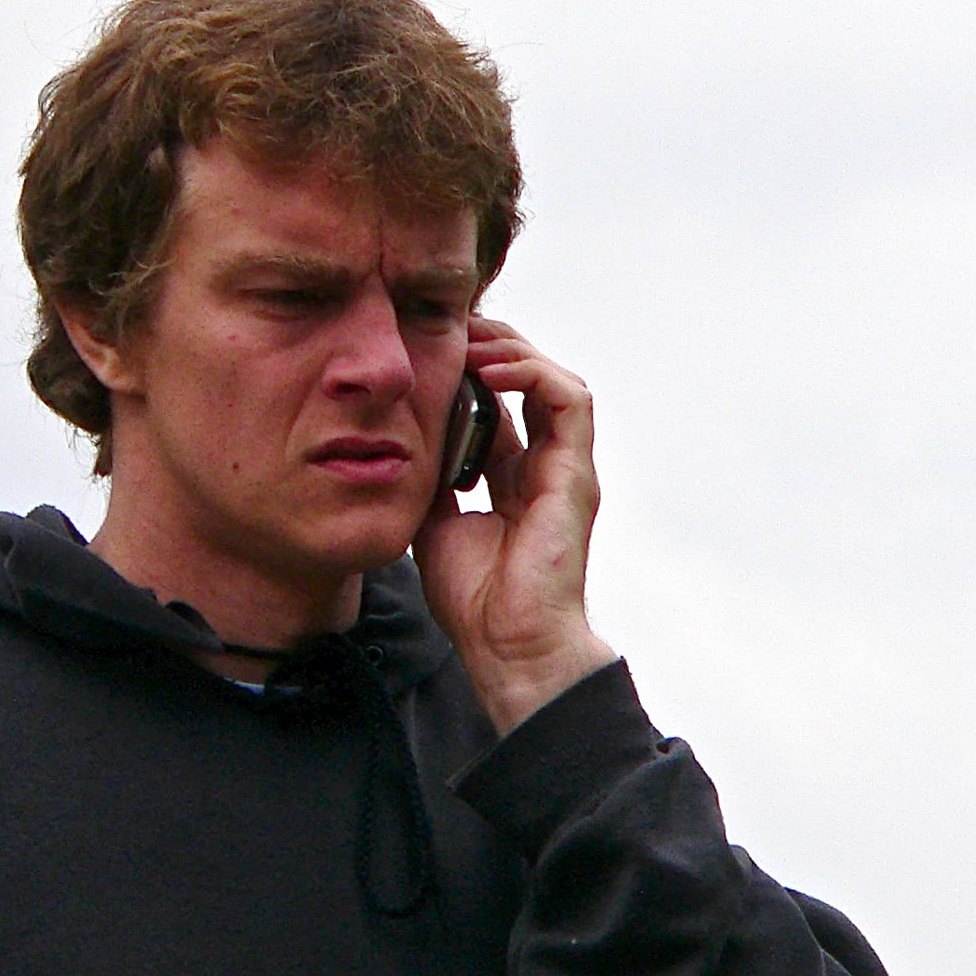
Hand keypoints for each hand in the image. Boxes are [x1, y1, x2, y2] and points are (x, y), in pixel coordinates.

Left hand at [413, 317, 617, 733]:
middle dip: (490, 345)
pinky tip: (488, 370)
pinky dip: (530, 372)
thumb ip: (429, 476)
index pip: (500, 401)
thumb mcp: (432, 520)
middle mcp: (545, 464)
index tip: (426, 349)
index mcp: (514, 476)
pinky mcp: (576, 473)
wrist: (507, 645)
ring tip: (467, 343)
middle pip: (529, 379)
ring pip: (553, 378)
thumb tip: (400, 438)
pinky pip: (567, 398)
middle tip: (445, 329)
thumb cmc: (474, 599)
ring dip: (511, 351)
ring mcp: (566, 467)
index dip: (468, 367)